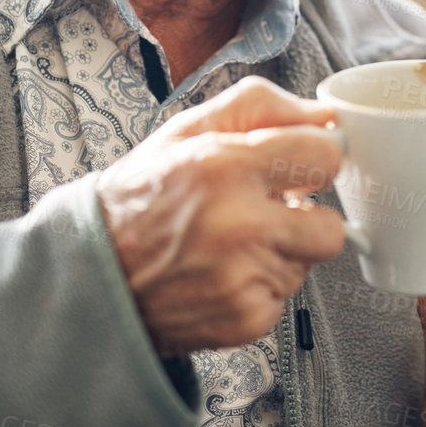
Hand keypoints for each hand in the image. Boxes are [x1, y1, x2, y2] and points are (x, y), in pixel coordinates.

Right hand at [96, 76, 346, 355]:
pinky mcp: (243, 318)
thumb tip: (324, 113)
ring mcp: (242, 278)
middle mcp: (238, 225)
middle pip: (331, 227)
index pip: (325, 158)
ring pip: (306, 264)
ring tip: (232, 243)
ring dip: (280, 253)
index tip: (299, 167)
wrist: (94, 274)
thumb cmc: (141, 197)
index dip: (315, 162)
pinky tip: (222, 273)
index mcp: (224, 167)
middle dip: (307, 219)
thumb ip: (262, 107)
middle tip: (270, 213)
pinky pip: (284, 298)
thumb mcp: (187, 130)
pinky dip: (260, 287)